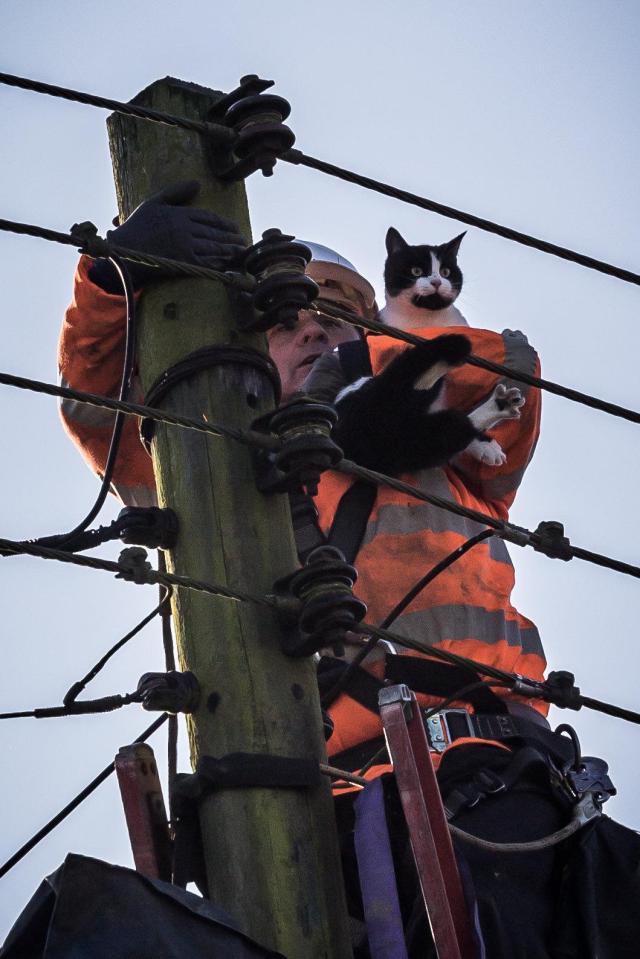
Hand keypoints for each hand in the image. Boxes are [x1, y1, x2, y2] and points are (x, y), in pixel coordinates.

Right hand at [89, 180, 246, 292]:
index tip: (234, 227)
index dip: (224, 223)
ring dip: (230, 250)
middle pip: (215, 233)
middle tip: (243, 240)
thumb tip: (197, 183)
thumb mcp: (154, 202)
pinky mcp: (183, 263)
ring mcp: (185, 247)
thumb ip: (175, 192)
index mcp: (180, 214)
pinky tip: (227, 264)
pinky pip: (206, 262)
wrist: (124, 251)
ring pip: (214, 248)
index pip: (208, 217)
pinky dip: (219, 263)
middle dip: (231, 237)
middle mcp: (185, 230)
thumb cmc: (138, 226)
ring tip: (241, 251)